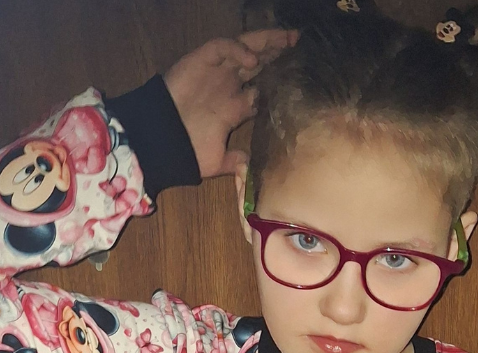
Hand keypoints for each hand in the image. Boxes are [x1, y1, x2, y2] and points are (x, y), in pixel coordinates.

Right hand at [164, 30, 297, 177]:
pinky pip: (222, 47)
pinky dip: (237, 49)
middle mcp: (228, 87)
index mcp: (234, 108)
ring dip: (266, 43)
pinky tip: (252, 59)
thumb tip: (253, 169)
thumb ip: (236, 162)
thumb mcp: (217, 162)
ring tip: (287, 39)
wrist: (158, 143)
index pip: (263, 90)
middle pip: (259, 65)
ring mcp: (215, 73)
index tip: (300, 78)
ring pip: (245, 49)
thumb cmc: (185, 152)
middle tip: (298, 45)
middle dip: (278, 54)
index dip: (280, 83)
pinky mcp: (200, 61)